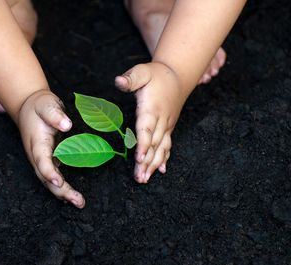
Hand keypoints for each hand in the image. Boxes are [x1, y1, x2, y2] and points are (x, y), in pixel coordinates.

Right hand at [18, 89, 84, 207]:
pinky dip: (62, 190)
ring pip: (50, 182)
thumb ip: (55, 114)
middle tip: (78, 201)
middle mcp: (37, 155)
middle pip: (46, 177)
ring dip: (64, 194)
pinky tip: (73, 198)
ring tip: (79, 203)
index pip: (42, 160)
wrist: (29, 108)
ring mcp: (42, 160)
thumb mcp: (46, 104)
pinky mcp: (48, 161)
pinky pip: (54, 179)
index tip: (59, 181)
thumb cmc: (39, 106)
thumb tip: (67, 125)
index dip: (49, 172)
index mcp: (37, 143)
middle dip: (61, 191)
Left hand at [115, 62, 184, 182]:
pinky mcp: (169, 128)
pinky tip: (160, 171)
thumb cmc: (156, 74)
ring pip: (160, 149)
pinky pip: (167, 145)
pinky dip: (164, 159)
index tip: (139, 158)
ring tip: (145, 179)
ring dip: (153, 165)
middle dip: (146, 163)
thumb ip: (131, 78)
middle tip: (139, 179)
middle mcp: (161, 120)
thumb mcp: (142, 71)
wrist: (178, 75)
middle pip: (153, 144)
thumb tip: (118, 81)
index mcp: (152, 108)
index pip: (147, 129)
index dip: (143, 144)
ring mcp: (167, 126)